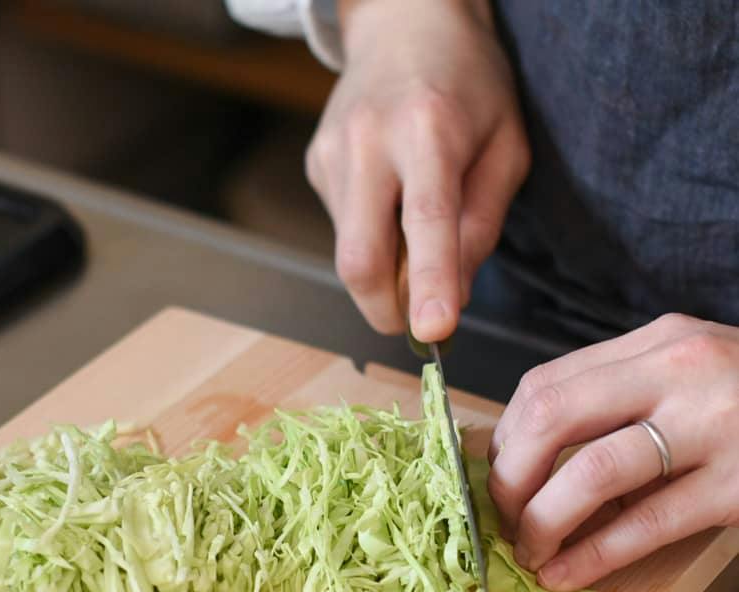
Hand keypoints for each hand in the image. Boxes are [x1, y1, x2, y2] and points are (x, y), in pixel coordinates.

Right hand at [306, 0, 528, 341]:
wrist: (404, 21)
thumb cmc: (469, 85)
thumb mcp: (506, 145)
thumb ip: (483, 222)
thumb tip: (455, 295)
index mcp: (429, 127)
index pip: (426, 219)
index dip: (428, 281)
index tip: (434, 331)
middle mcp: (369, 140)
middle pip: (360, 258)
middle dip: (385, 308)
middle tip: (414, 319)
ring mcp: (332, 154)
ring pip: (349, 252)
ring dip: (385, 265)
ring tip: (411, 220)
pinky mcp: (315, 165)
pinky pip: (344, 229)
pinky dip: (372, 235)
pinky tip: (388, 196)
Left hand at [488, 314, 738, 589]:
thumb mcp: (689, 377)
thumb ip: (617, 401)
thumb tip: (525, 464)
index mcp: (658, 342)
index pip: (545, 385)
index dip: (505, 441)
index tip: (497, 479)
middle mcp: (682, 371)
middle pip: (551, 418)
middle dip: (509, 478)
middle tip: (503, 518)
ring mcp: (715, 426)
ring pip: (591, 473)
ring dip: (542, 522)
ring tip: (530, 552)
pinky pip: (645, 524)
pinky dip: (592, 555)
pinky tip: (567, 572)